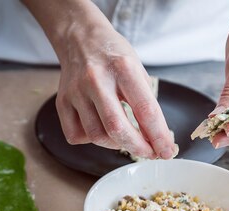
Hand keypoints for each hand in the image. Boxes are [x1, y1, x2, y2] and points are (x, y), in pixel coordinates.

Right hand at [22, 0, 175, 158]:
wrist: (80, 40)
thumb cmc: (113, 57)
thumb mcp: (137, 71)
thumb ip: (146, 103)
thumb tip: (155, 139)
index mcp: (123, 68)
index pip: (145, 110)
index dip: (158, 136)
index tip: (166, 151)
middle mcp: (96, 79)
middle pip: (117, 128)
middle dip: (137, 147)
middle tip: (148, 153)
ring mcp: (76, 92)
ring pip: (96, 136)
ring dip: (115, 144)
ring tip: (124, 137)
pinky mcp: (62, 102)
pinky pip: (76, 136)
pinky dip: (91, 140)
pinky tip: (99, 128)